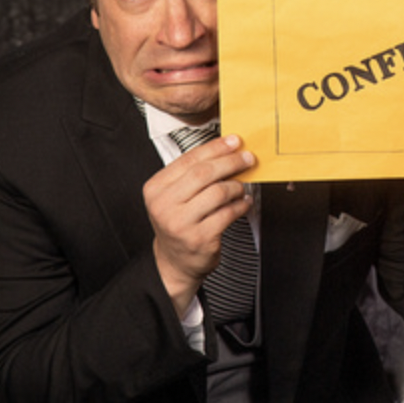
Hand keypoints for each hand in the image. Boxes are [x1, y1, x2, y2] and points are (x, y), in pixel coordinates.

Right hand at [143, 133, 253, 311]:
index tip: (234, 141)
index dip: (215, 148)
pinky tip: (243, 202)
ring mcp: (180, 223)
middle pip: (204, 173)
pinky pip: (227, 213)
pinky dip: (240, 205)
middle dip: (230, 162)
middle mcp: (164, 205)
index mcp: (156, 188)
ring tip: (241, 186)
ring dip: (236, 186)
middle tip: (247, 158)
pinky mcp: (199, 238)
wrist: (175, 261)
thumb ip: (194, 174)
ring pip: (218, 192)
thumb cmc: (180, 222)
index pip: (189, 160)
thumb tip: (228, 150)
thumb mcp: (175, 196)